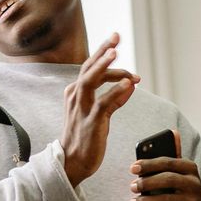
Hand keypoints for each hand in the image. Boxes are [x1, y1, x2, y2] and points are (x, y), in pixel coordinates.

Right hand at [61, 34, 137, 184]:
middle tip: (116, 36)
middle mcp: (75, 97)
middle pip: (88, 67)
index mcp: (75, 93)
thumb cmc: (83, 138)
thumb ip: (113, 99)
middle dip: (102, 51)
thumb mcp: (98, 114)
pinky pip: (103, 103)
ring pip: (90, 81)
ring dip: (104, 66)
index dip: (102, 53)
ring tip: (116, 53)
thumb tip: (130, 85)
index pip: (89, 67)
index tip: (115, 41)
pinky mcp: (91, 122)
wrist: (70, 164)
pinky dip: (116, 92)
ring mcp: (81, 109)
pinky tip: (129, 85)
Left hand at [130, 156, 200, 200]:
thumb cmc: (184, 192)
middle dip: (147, 182)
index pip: (168, 163)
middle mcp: (194, 184)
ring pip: (165, 200)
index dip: (149, 164)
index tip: (133, 168)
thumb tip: (138, 171)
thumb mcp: (180, 178)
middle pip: (168, 179)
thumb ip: (164, 171)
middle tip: (132, 186)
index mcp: (190, 169)